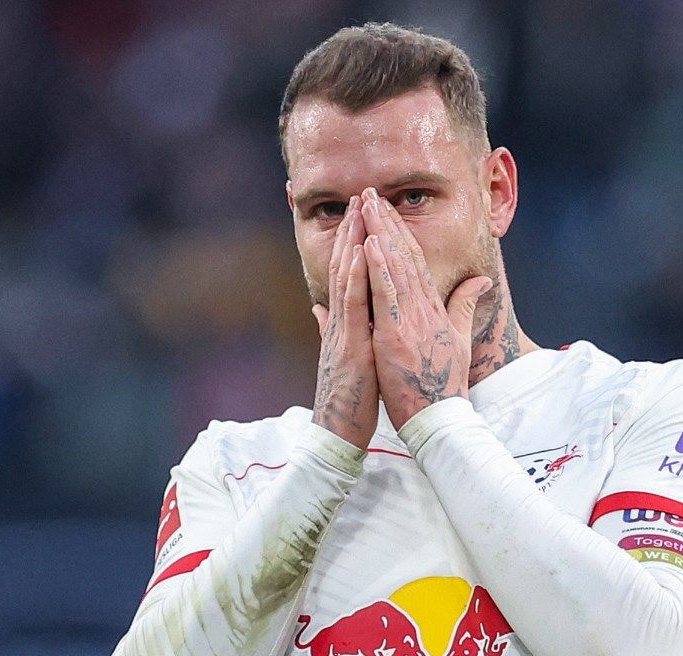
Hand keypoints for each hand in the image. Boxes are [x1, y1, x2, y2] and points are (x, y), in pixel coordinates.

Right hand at [311, 195, 378, 448]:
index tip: (363, 214)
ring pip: (345, 278)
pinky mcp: (348, 344)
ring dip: (352, 242)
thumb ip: (331, 330)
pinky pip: (352, 305)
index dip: (354, 243)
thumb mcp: (344, 358)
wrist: (338, 433)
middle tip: (361, 195)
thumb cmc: (347, 400)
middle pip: (345, 267)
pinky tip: (360, 252)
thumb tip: (319, 309)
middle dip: (353, 230)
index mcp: (343, 323)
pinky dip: (355, 276)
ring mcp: (342, 331)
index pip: (348, 275)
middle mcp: (339, 321)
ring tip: (359, 210)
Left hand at [359, 188, 491, 428]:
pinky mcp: (396, 335)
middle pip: (403, 256)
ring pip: (393, 268)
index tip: (384, 209)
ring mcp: (410, 320)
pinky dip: (377, 269)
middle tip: (370, 193)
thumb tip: (480, 280)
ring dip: (379, 234)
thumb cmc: (443, 385)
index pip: (414, 261)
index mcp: (432, 309)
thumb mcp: (458, 340)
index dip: (399, 232)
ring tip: (366, 205)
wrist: (440, 418)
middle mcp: (423, 308)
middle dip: (386, 222)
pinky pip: (385, 295)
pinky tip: (369, 244)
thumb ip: (464, 306)